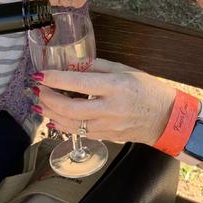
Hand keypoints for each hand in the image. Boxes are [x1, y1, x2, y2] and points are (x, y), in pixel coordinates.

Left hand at [35, 59, 173, 144]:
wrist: (166, 118)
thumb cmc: (147, 90)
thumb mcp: (125, 70)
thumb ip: (97, 66)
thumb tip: (72, 64)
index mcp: (115, 87)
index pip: (78, 83)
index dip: (55, 79)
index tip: (40, 75)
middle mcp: (110, 109)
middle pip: (69, 108)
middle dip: (47, 99)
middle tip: (36, 90)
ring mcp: (108, 126)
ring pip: (71, 124)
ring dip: (51, 113)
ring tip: (40, 103)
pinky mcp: (106, 137)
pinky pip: (80, 132)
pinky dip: (63, 125)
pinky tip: (54, 117)